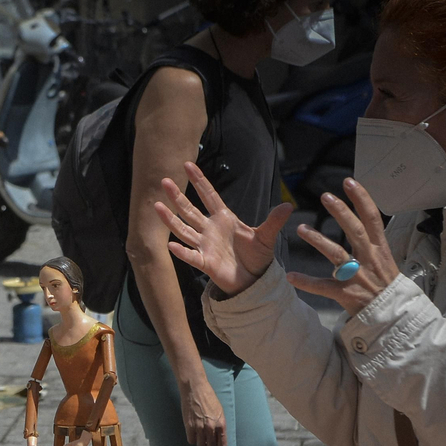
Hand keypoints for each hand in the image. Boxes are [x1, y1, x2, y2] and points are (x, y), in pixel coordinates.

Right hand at [156, 161, 292, 296]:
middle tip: (164, 181)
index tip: (187, 164)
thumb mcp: (267, 237)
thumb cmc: (257, 257)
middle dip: (177, 196)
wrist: (254, 280)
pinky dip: (182, 252)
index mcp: (224, 219)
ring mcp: (205, 245)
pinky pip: (191, 256)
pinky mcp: (206, 263)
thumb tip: (289, 205)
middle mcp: (210, 230)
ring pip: (184, 229)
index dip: (199, 181)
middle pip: (190, 210)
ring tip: (156, 206)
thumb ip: (274, 221)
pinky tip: (170, 245)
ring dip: (170, 219)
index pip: (209, 196)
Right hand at [178, 374, 225, 445]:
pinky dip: (192, 438)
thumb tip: (218, 437)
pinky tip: (193, 432)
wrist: (195, 389)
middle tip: (206, 440)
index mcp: (221, 424)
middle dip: (208, 445)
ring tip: (199, 435)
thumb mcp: (220, 412)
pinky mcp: (189, 426)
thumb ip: (219, 425)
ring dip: (200, 442)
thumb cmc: (208, 398)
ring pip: (200, 445)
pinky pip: (191, 440)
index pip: (222, 445)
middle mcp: (211, 427)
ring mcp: (199, 427)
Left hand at [285, 177, 399, 316]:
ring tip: (301, 229)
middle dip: (341, 212)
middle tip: (325, 196)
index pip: (372, 218)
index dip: (362, 199)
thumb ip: (373, 244)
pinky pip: (323, 286)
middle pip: (355, 230)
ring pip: (337, 254)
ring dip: (318, 240)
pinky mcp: (347, 294)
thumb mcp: (386, 261)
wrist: (394, 317)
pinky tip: (291, 276)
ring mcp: (358, 277)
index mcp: (380, 249)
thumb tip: (364, 222)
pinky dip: (307, 282)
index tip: (349, 182)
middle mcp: (370, 259)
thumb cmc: (387, 287)